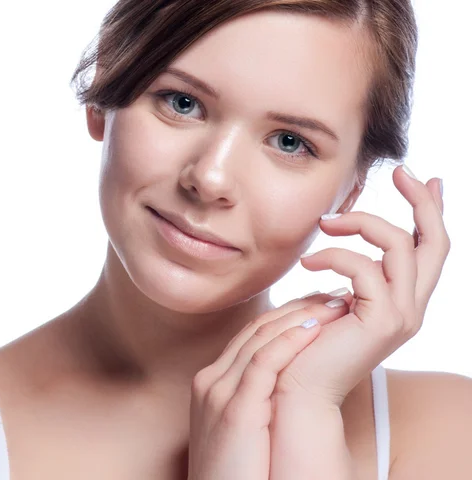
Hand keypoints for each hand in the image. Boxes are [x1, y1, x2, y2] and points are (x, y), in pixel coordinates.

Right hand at [187, 294, 352, 479]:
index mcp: (211, 383)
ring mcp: (218, 392)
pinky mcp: (235, 410)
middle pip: (255, 330)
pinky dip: (291, 342)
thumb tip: (285, 383)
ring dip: (300, 317)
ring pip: (260, 339)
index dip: (285, 317)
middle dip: (296, 308)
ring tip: (332, 305)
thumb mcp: (240, 429)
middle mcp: (210, 380)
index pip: (249, 336)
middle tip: (330, 296)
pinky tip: (316, 328)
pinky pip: (264, 363)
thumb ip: (254, 399)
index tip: (316, 306)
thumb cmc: (238, 474)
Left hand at [272, 165, 448, 407]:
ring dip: (360, 223)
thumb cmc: (308, 341)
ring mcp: (401, 315)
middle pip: (435, 242)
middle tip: (400, 172)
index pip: (429, 249)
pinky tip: (308, 262)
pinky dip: (334, 255)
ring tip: (324, 224)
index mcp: (402, 300)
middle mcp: (411, 307)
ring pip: (401, 245)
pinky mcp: (381, 321)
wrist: (297, 387)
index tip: (425, 180)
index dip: (430, 212)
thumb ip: (348, 272)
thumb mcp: (334, 297)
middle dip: (421, 201)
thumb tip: (345, 238)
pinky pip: (364, 267)